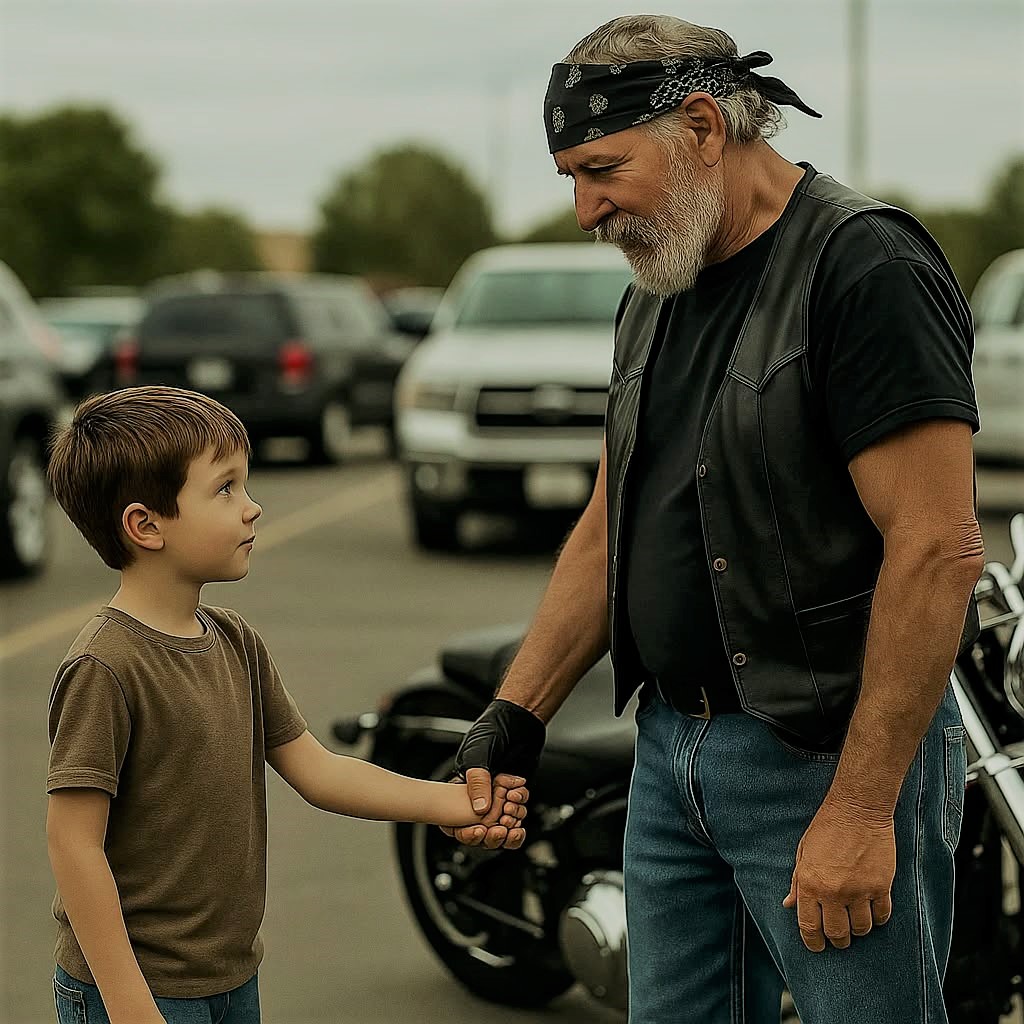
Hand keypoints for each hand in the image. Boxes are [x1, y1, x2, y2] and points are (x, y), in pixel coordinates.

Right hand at [444, 699, 545, 849]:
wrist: (521, 720)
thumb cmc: (494, 728)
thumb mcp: (479, 752)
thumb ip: (478, 780)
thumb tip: (480, 809)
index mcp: (461, 787)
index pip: (455, 821)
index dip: (465, 831)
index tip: (479, 829)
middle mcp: (479, 796)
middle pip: (478, 831)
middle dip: (489, 834)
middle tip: (500, 828)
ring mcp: (498, 799)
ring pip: (498, 830)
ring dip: (507, 828)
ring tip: (513, 812)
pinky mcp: (515, 798)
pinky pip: (515, 822)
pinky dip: (519, 824)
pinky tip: (520, 815)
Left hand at [783, 796, 895, 951]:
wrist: (857, 810)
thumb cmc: (826, 828)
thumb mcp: (803, 852)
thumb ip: (797, 881)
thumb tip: (789, 904)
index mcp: (810, 883)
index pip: (809, 926)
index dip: (813, 942)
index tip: (817, 946)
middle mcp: (834, 892)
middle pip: (837, 934)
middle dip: (837, 940)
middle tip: (838, 937)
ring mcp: (859, 891)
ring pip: (861, 929)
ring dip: (857, 930)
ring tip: (854, 921)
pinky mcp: (881, 886)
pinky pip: (881, 916)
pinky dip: (877, 918)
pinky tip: (872, 911)